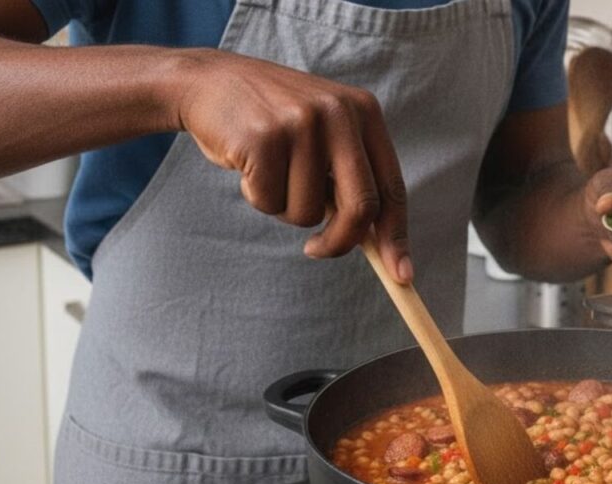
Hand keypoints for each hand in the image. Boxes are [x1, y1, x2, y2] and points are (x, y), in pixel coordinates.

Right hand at [170, 50, 411, 282]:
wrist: (209, 81)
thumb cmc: (272, 121)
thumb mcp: (323, 135)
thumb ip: (350, 179)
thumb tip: (377, 244)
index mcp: (364, 111)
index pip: (391, 187)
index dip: (396, 235)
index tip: (401, 275)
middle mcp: (339, 112)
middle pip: (361, 207)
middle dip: (340, 242)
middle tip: (317, 250)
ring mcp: (302, 123)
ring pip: (308, 212)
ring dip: (284, 208)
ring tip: (269, 172)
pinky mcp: (264, 137)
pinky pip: (270, 202)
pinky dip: (257, 196)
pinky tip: (247, 164)